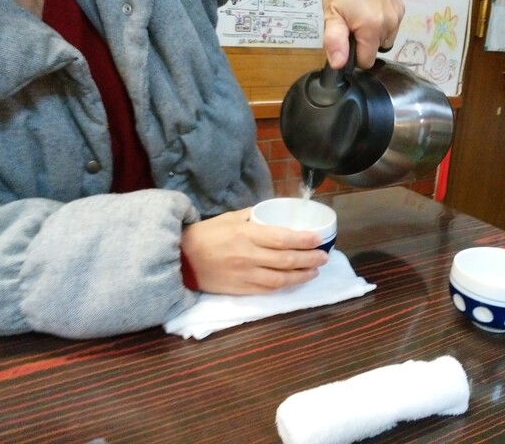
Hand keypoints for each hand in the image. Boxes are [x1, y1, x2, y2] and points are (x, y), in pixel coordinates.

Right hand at [181, 208, 328, 293]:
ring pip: (281, 278)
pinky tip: (294, 281)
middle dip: (309, 259)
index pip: (282, 238)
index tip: (318, 238)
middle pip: (286, 259)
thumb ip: (253, 216)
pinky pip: (268, 290)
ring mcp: (245, 274)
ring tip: (315, 271)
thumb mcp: (230, 217)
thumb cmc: (206, 234)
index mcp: (246, 234)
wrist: (181, 259)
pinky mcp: (240, 289)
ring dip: (301, 275)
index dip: (304, 240)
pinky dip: (284, 286)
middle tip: (324, 256)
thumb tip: (273, 214)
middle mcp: (248, 255)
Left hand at [322, 0, 403, 68]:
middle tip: (351, 25)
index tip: (346, 41)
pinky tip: (371, 10)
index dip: (353, 57)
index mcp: (372, 29)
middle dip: (362, 45)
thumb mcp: (331, 13)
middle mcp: (389, 25)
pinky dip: (381, 25)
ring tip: (360, 17)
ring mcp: (398, 16)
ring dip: (373, 36)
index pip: (366, 62)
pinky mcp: (401, 9)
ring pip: (384, 41)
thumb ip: (335, 40)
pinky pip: (391, 28)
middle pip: (375, 52)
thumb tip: (338, 65)